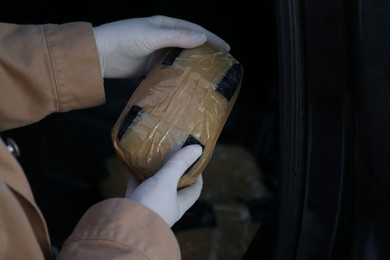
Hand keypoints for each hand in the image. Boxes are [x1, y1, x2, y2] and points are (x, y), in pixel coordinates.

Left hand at [93, 15, 229, 77]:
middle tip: (221, 64)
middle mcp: (163, 38)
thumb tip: (202, 37)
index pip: (194, 30)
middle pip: (189, 45)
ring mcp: (157, 54)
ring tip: (208, 76)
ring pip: (180, 59)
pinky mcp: (150, 68)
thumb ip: (177, 37)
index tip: (226, 48)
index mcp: (164, 25)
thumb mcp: (152, 35)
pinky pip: (169, 71)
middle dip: (205, 53)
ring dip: (193, 66)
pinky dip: (178, 76)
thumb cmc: (124, 38)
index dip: (211, 38)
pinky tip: (187, 84)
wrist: (99, 55)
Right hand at [125, 144, 202, 226]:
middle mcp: (165, 207)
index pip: (194, 189)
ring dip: (155, 173)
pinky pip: (136, 188)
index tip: (195, 160)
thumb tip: (198, 148)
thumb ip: (179, 164)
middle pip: (173, 187)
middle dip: (174, 172)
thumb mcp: (167, 181)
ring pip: (153, 187)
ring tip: (155, 157)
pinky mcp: (132, 205)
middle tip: (173, 154)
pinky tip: (135, 166)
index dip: (197, 175)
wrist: (123, 227)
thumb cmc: (151, 205)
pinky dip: (136, 177)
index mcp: (179, 205)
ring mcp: (148, 206)